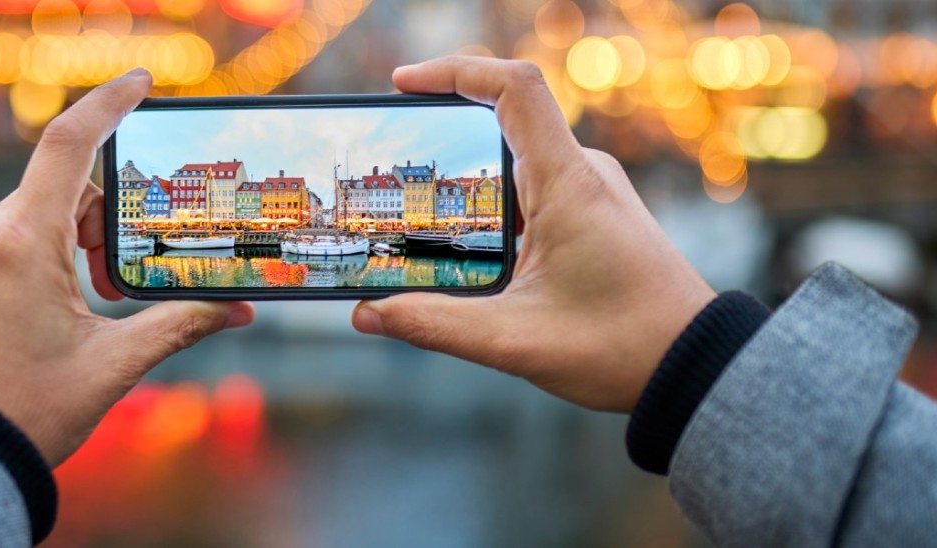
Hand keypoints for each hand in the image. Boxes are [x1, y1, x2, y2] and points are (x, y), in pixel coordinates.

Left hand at [0, 69, 253, 465]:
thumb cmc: (27, 414)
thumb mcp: (113, 366)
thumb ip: (180, 324)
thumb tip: (240, 308)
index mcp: (21, 243)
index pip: (70, 145)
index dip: (110, 104)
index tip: (141, 83)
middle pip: (57, 195)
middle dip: (97, 227)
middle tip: (112, 290)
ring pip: (23, 223)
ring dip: (61, 250)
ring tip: (75, 315)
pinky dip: (23, 267)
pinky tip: (32, 324)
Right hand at [352, 56, 715, 412]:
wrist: (695, 365)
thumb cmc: (621, 347)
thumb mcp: (513, 342)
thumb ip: (434, 325)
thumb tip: (368, 314)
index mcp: (567, 183)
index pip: (513, 89)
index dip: (454, 71)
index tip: (403, 83)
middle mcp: (584, 173)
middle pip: (506, 116)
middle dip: (444, 126)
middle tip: (395, 158)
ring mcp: (594, 190)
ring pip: (519, 156)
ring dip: (470, 170)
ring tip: (420, 204)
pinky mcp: (597, 213)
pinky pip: (537, 184)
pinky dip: (495, 196)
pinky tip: (468, 237)